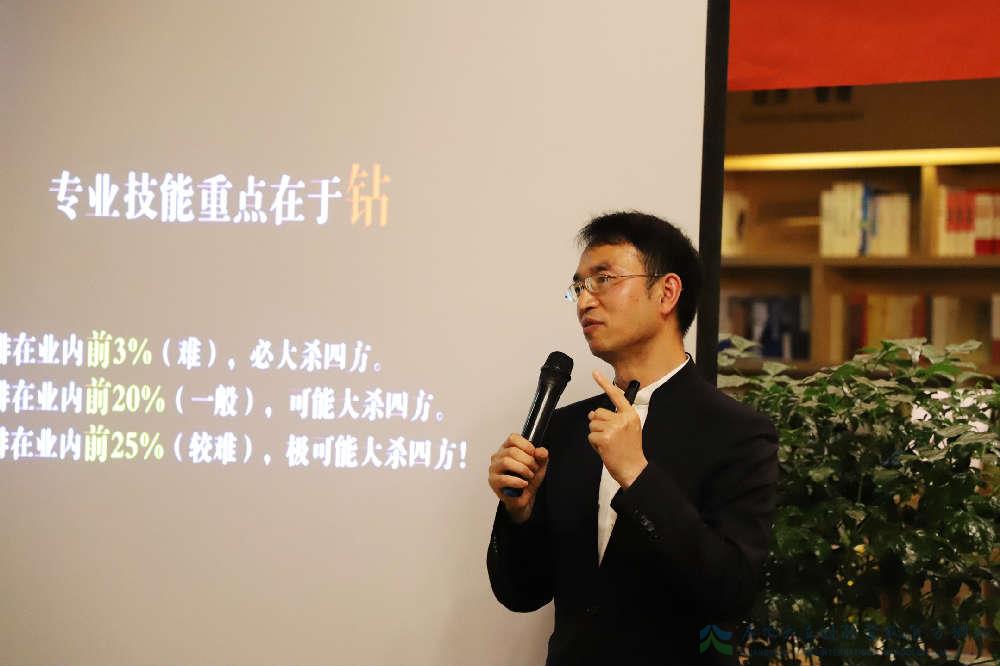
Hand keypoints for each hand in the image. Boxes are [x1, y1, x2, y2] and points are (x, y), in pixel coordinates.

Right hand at [488, 433, 548, 523]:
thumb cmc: (528, 479)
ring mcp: (493, 469)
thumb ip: (542, 456)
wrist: (525, 498)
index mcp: (507, 448)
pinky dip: (517, 481)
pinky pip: (504, 479)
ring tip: (529, 476)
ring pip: (506, 462)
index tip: (534, 455)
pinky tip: (524, 484)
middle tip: (534, 469)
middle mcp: (498, 456)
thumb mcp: (539, 465)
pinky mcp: (493, 481)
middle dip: (527, 461)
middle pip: (511, 451)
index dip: (526, 445)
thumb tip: (541, 451)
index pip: (513, 438)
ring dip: (522, 470)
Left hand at [588, 370, 646, 487]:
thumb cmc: (630, 451)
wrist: (634, 469)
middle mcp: (623, 419)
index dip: (605, 384)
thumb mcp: (628, 430)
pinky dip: (594, 443)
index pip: (616, 396)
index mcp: (630, 415)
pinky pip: (591, 436)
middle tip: (610, 438)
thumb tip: (592, 414)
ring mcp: (614, 428)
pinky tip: (605, 449)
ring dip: (596, 434)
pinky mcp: (605, 438)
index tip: (595, 373)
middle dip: (599, 424)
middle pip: (598, 413)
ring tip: (609, 444)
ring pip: (593, 424)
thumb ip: (612, 419)